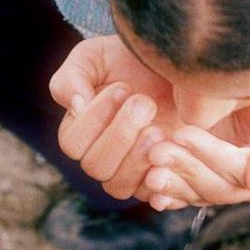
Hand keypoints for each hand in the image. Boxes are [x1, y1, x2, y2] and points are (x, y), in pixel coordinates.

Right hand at [50, 36, 184, 199]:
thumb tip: (75, 108)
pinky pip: (153, 194)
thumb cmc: (130, 59)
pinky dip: (161, 177)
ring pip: (118, 186)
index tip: (122, 87)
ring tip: (158, 128)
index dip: (95, 119)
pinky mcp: (159, 179)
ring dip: (137, 157)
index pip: (72, 144)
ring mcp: (130, 172)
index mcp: (80, 131)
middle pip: (95, 167)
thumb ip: (71, 78)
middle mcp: (100, 156)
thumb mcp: (94, 56)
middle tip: (145, 103)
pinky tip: (173, 148)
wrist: (178, 66)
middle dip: (120, 134)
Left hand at [141, 100, 249, 208]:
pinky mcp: (205, 179)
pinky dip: (169, 194)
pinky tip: (150, 191)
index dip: (210, 153)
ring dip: (172, 182)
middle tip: (156, 149)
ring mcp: (226, 184)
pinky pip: (186, 195)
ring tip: (149, 168)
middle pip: (216, 186)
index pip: (239, 169)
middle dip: (185, 167)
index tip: (181, 132)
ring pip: (197, 194)